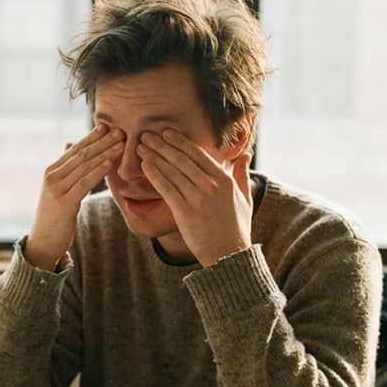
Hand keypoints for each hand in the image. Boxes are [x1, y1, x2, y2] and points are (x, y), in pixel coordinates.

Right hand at [25, 124, 124, 270]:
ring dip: (105, 152)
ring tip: (121, 144)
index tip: (108, 126)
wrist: (43, 241)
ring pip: (85, 165)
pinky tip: (110, 163)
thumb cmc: (54, 216)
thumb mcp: (58, 189)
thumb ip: (65, 168)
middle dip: (102, 141)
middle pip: (82, 154)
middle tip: (120, 131)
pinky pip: (84, 182)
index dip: (92, 137)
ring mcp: (57, 188)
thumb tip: (69, 144)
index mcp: (51, 171)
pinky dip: (98, 171)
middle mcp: (52, 176)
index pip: (75, 149)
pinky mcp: (64, 202)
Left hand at [138, 129, 252, 267]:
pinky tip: (145, 166)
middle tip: (146, 134)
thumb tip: (245, 154)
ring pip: (172, 171)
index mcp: (224, 180)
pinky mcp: (185, 211)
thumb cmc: (236, 227)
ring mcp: (198, 198)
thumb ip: (242, 174)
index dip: (180, 142)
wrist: (228, 254)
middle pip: (182, 160)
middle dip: (162, 145)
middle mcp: (211, 185)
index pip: (199, 155)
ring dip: (155, 157)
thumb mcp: (245, 198)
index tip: (167, 132)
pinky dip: (155, 175)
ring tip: (141, 147)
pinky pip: (167, 189)